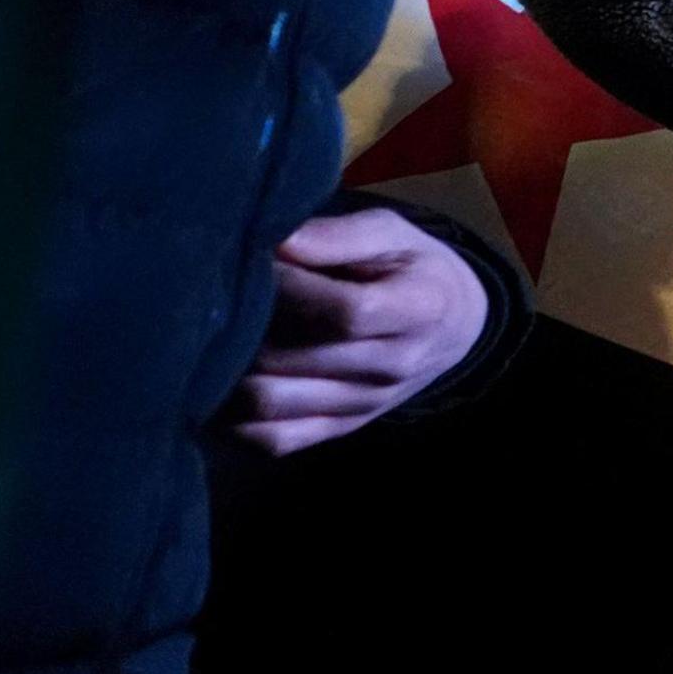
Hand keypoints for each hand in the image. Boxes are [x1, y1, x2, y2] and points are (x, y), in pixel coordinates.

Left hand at [229, 208, 495, 454]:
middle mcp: (395, 366)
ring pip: (270, 401)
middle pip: (292, 358)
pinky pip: (272, 440)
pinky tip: (223, 382)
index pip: (342, 312)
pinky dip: (234, 417)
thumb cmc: (413, 269)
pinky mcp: (340, 429)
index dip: (287, 287)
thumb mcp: (391, 233)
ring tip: (220, 336)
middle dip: (245, 323)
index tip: (258, 260)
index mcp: (419, 311)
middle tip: (227, 295)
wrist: (451, 327)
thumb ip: (337, 235)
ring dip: (228, 369)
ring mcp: (365, 405)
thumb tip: (275, 244)